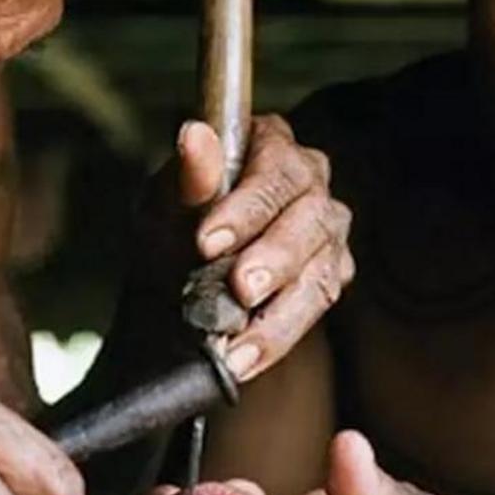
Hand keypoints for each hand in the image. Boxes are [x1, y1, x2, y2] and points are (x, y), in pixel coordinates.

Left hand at [175, 116, 353, 379]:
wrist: (174, 285)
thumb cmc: (171, 231)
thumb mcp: (164, 206)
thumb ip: (186, 179)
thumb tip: (194, 135)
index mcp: (270, 147)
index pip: (273, 170)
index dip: (246, 207)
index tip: (206, 242)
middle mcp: (310, 184)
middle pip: (309, 218)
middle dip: (272, 259)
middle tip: (239, 290)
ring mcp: (326, 232)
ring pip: (320, 271)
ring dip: (277, 314)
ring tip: (237, 348)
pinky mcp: (329, 275)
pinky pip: (315, 309)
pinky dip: (276, 337)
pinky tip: (246, 359)